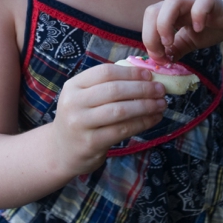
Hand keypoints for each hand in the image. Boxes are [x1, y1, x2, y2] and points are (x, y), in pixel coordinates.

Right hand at [51, 64, 165, 175]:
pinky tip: (153, 119)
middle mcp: (74, 102)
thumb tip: (145, 74)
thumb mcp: (85, 96)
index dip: (130, 72)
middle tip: (161, 89)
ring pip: (120, 111)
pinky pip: (122, 130)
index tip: (149, 74)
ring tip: (161, 104)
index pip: (105, 72)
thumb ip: (108, 84)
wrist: (61, 150)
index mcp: (74, 85)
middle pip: (114, 90)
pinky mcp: (91, 143)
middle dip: (142, 88)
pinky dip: (142, 123)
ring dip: (145, 106)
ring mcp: (81, 123)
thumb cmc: (81, 117)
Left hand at [143, 0, 222, 62]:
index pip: (149, 21)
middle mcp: (180, 4)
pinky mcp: (216, 0)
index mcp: (172, 13)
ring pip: (171, 0)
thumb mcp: (193, 40)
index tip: (159, 60)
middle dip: (151, 34)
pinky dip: (198, 14)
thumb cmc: (217, 24)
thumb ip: (177, 47)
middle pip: (152, 10)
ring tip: (171, 42)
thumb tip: (160, 60)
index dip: (148, 40)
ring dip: (165, 23)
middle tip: (162, 53)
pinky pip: (203, 0)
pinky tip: (199, 29)